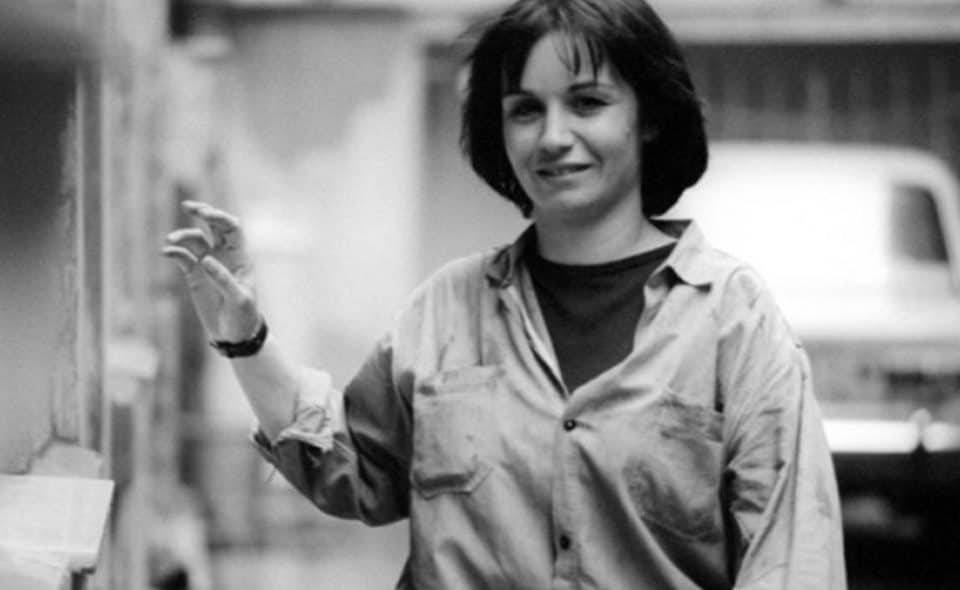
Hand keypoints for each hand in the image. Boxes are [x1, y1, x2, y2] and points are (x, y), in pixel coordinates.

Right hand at [162, 200, 260, 341]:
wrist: (234, 334)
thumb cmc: (244, 316)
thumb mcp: (238, 300)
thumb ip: (224, 280)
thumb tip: (206, 259)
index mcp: (240, 257)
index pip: (232, 229)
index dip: (220, 218)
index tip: (205, 215)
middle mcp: (224, 255)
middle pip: (213, 226)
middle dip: (202, 213)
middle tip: (188, 206)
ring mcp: (208, 264)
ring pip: (195, 240)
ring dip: (183, 235)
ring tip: (170, 240)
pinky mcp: (194, 275)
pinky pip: (183, 257)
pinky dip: (175, 252)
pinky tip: (166, 252)